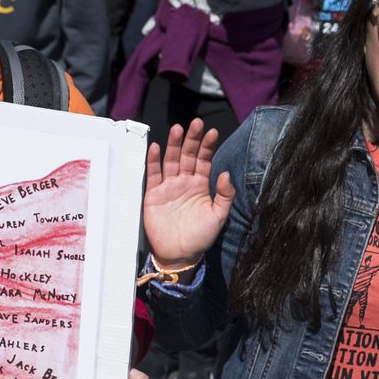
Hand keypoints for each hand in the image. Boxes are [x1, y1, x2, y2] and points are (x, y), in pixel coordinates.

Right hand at [142, 119, 234, 270]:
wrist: (179, 255)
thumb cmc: (200, 238)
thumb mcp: (219, 217)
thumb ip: (225, 195)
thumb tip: (225, 173)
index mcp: (200, 186)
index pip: (204, 160)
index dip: (207, 146)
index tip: (212, 132)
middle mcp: (184, 182)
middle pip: (187, 155)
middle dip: (191, 140)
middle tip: (196, 123)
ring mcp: (169, 187)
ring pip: (171, 161)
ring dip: (173, 145)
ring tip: (177, 130)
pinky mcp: (154, 195)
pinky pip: (153, 175)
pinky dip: (154, 161)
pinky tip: (157, 148)